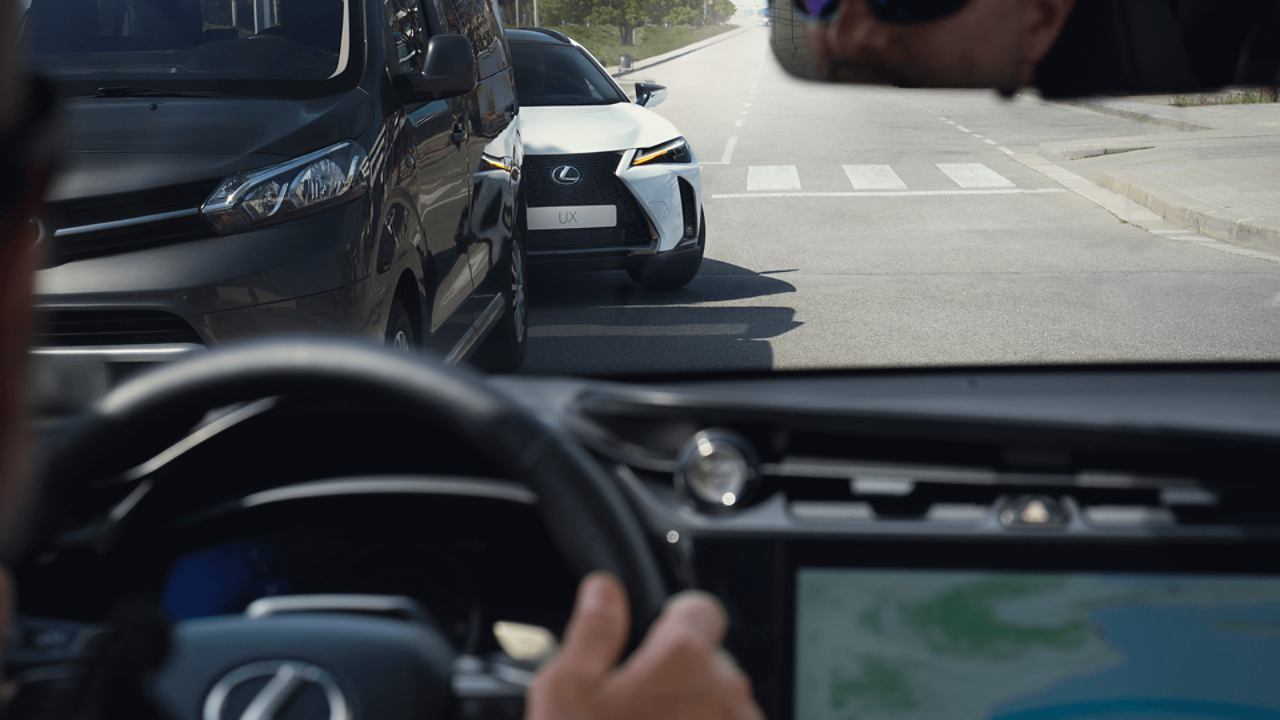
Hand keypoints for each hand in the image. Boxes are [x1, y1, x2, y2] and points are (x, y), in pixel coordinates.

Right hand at [527, 572, 762, 719]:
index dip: (671, 620)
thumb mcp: (564, 693)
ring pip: (726, 708)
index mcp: (684, 660)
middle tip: (634, 712)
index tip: (652, 641)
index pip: (701, 608)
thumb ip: (592, 631)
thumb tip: (605, 590)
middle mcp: (727, 696)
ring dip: (697, 718)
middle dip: (681, 678)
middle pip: (714, 662)